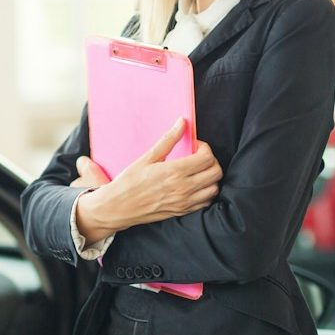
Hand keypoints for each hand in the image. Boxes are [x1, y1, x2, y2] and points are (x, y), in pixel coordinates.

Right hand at [76, 118, 221, 241]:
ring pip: (214, 188)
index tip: (195, 146)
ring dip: (210, 177)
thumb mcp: (147, 158)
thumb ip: (168, 140)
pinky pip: (206, 202)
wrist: (118, 207)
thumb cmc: (129, 182)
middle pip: (216, 172)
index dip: (205, 148)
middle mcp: (184, 188)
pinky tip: (195, 186)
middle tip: (199, 157)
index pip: (207, 158)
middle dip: (211, 161)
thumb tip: (182, 123)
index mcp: (175, 172)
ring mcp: (184, 202)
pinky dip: (206, 192)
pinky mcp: (182, 212)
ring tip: (198, 171)